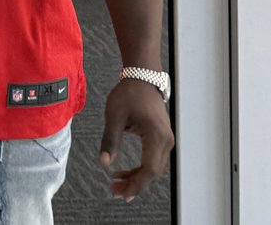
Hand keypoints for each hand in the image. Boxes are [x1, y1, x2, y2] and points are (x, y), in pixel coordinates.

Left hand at [98, 78, 173, 200]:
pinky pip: (153, 160)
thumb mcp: (114, 116)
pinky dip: (140, 169)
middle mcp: (166, 140)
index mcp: (156, 135)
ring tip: (116, 183)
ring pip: (154, 168)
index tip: (121, 192)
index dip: (136, 183)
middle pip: (153, 172)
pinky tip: (124, 173)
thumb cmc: (128, 94)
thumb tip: (104, 163)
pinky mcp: (161, 139)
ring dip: (136, 178)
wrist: (142, 78)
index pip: (149, 169)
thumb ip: (110, 140)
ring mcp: (166, 140)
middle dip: (134, 184)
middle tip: (114, 191)